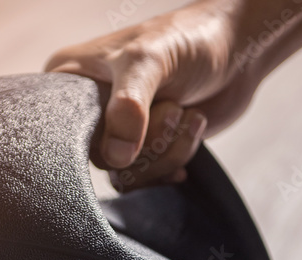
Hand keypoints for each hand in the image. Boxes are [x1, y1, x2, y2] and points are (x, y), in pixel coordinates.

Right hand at [46, 0, 301, 189]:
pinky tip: (191, 132)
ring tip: (188, 115)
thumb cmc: (189, 39)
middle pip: (101, 158)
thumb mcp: (152, 60)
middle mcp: (88, 108)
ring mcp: (116, 130)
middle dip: (148, 142)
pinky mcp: (143, 147)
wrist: (239, 49)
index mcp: (69, 79)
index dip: (102, 135)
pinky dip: (175, 159)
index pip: (62, 132)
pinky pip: (146, 177)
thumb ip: (129, 106)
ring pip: (126, 173)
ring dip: (167, 151)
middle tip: (174, 109)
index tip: (135, 121)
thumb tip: (116, 156)